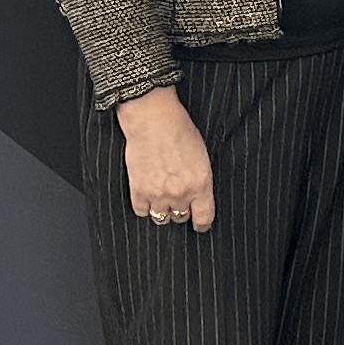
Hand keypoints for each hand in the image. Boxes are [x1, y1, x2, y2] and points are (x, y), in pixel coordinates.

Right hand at [118, 89, 215, 229]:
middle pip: (181, 217)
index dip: (201, 224)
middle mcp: (181, 193)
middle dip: (180, 209)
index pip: (204, 217)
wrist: (153, 119)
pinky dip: (144, 206)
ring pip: (161, 218)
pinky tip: (146, 195)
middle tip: (176, 198)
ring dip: (162, 210)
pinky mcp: (139, 191)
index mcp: (201, 184)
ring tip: (160, 197)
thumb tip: (198, 195)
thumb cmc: (179, 130)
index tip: (199, 224)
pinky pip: (142, 211)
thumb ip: (200, 179)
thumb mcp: (201, 156)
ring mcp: (158, 194)